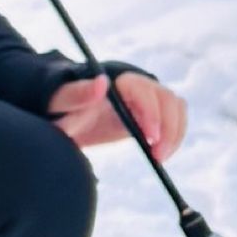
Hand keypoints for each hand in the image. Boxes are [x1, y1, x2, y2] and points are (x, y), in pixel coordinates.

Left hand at [48, 72, 186, 163]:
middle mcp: (135, 84)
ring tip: (159, 157)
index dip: (152, 111)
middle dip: (168, 127)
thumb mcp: (63, 101)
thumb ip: (79, 93)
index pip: (144, 90)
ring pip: (175, 107)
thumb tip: (102, 83)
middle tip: (158, 156)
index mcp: (116, 78)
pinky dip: (174, 136)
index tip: (150, 138)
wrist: (64, 112)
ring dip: (174, 132)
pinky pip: (174, 118)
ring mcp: (145, 97)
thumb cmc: (61, 104)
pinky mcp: (150, 111)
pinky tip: (161, 154)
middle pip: (166, 98)